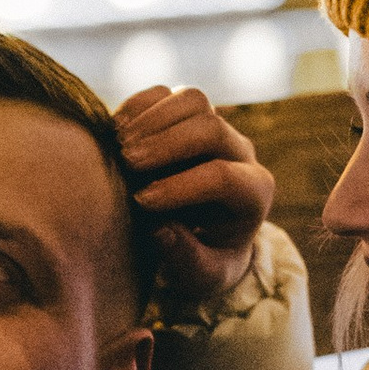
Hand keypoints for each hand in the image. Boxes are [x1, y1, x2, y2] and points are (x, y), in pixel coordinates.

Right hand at [116, 85, 275, 313]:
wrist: (204, 237)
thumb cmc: (206, 260)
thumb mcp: (203, 276)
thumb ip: (188, 259)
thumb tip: (160, 229)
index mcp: (253, 193)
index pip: (224, 177)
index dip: (180, 186)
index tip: (142, 201)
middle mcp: (241, 153)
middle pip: (211, 127)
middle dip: (166, 144)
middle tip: (128, 164)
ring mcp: (216, 128)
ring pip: (194, 101)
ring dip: (152, 119)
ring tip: (120, 147)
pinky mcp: (189, 115)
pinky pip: (168, 93)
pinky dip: (140, 105)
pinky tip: (115, 129)